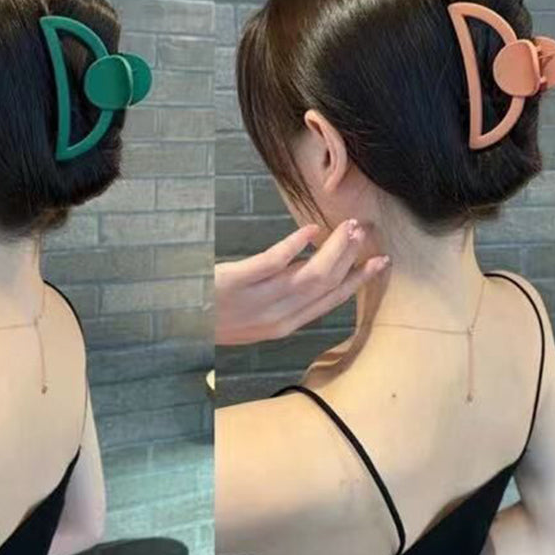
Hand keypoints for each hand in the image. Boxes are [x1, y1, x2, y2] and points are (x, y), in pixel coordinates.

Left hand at [214, 219, 389, 345]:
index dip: (357, 281)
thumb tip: (311, 264)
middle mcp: (276, 318)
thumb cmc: (214, 314)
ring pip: (309, 276)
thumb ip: (282, 295)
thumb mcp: (255, 314)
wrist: (175, 320)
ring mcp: (257, 301)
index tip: (379, 262)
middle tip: (364, 230)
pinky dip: (295, 244)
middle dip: (350, 258)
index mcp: (283, 326)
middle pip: (326, 287)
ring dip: (333, 250)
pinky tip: (308, 230)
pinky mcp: (236, 282)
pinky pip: (274, 262)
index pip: (330, 302)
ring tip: (347, 228)